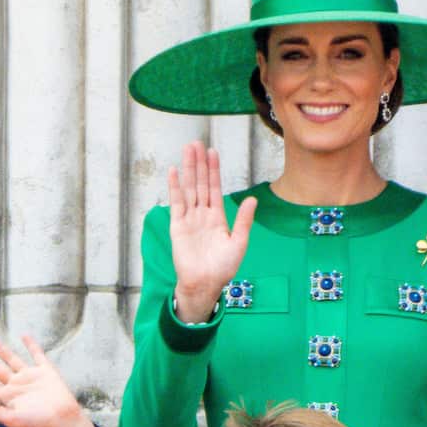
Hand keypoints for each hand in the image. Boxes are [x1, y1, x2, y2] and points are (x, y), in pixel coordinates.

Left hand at [0, 334, 96, 426]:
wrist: (62, 419)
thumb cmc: (37, 423)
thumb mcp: (11, 421)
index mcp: (7, 396)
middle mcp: (17, 385)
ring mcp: (31, 377)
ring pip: (12, 359)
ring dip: (0, 349)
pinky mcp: (46, 371)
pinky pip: (37, 354)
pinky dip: (31, 345)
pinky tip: (24, 336)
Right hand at [169, 141, 257, 321]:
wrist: (205, 284)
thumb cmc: (223, 268)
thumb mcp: (239, 242)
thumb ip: (244, 220)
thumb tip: (252, 199)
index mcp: (218, 217)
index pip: (215, 188)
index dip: (214, 170)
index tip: (212, 152)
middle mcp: (202, 215)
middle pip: (200, 183)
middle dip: (199, 163)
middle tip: (197, 143)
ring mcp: (189, 219)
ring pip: (189, 188)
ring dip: (188, 169)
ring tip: (187, 150)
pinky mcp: (178, 226)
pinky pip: (176, 203)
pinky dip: (175, 187)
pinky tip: (174, 172)